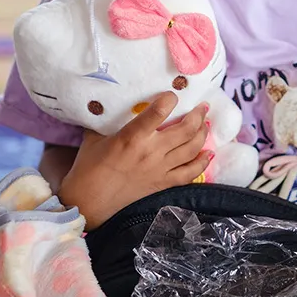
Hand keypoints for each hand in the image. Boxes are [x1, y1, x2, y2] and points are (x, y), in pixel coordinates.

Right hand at [58, 92, 211, 228]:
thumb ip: (106, 119)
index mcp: (131, 137)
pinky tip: (209, 153)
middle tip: (203, 106)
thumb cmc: (88, 167)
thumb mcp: (94, 137)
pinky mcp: (162, 183)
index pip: (159, 111)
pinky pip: (190, 172)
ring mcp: (159, 169)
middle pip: (185, 129)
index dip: (170, 99)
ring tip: (206, 123)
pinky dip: (202, 162)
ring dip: (203, 133)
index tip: (172, 94)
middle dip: (198, 114)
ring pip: (192, 148)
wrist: (88, 202)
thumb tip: (109, 102)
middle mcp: (150, 152)